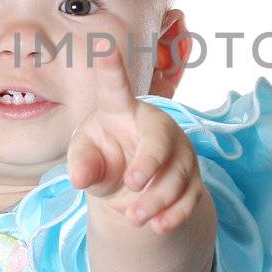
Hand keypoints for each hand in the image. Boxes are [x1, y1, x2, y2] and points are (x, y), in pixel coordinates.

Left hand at [68, 47, 205, 233]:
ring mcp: (179, 151)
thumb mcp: (86, 160)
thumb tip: (79, 178)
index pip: (117, 89)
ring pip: (178, 174)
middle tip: (130, 186)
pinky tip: (159, 225)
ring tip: (134, 218)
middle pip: (161, 141)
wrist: (129, 187)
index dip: (111, 70)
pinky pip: (190, 195)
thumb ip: (82, 165)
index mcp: (121, 110)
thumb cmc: (102, 157)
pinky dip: (175, 213)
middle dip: (150, 164)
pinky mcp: (192, 178)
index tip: (105, 46)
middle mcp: (155, 126)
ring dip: (157, 198)